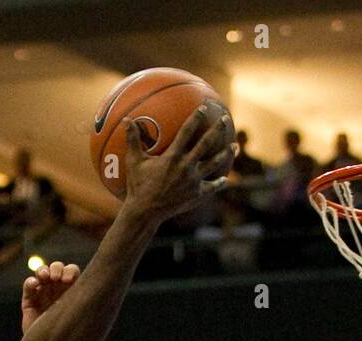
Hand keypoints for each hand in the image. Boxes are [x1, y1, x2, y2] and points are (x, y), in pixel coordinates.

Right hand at [20, 261, 80, 331]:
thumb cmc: (69, 338)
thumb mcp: (79, 320)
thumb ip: (85, 307)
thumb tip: (102, 296)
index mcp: (72, 291)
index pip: (72, 272)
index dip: (70, 271)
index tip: (69, 280)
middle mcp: (57, 289)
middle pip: (57, 269)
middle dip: (57, 269)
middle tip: (57, 279)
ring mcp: (43, 293)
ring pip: (42, 272)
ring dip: (43, 271)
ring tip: (45, 277)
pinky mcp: (29, 300)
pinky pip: (29, 285)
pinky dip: (31, 282)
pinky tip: (35, 285)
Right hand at [122, 106, 234, 220]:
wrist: (145, 212)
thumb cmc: (137, 186)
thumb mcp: (133, 161)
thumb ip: (132, 139)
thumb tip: (126, 120)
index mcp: (172, 156)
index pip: (187, 131)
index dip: (196, 118)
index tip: (204, 108)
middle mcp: (186, 166)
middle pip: (206, 144)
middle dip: (217, 129)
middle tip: (226, 119)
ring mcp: (193, 181)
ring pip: (214, 164)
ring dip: (226, 154)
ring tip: (235, 146)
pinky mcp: (196, 195)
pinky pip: (211, 187)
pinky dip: (219, 183)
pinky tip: (226, 179)